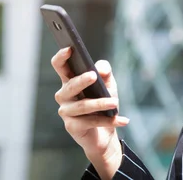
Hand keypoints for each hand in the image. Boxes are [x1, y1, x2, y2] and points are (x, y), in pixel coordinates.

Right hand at [51, 47, 129, 178]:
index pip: (59, 65)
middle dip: (81, 80)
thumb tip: (100, 69)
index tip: (70, 48)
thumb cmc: (103, 102)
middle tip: (93, 76)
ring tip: (115, 103)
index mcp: (69, 80)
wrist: (105, 133)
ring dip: (100, 103)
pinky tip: (122, 119)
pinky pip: (91, 122)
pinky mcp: (72, 127)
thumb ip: (105, 72)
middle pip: (70, 85)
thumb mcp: (108, 84)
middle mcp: (63, 95)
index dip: (61, 56)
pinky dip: (109, 121)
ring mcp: (66, 112)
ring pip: (82, 106)